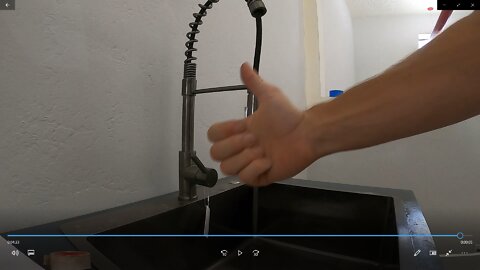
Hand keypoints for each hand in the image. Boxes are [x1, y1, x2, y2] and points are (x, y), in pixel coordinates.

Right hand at [207, 63, 317, 185]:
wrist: (307, 134)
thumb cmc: (290, 116)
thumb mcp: (270, 96)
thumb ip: (254, 83)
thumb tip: (244, 66)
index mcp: (239, 131)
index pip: (213, 135)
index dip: (224, 132)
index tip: (244, 126)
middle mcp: (242, 148)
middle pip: (215, 154)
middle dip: (234, 146)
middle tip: (254, 139)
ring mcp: (250, 163)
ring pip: (228, 168)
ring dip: (245, 158)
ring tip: (263, 151)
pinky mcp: (260, 176)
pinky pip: (244, 179)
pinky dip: (255, 169)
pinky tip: (269, 161)